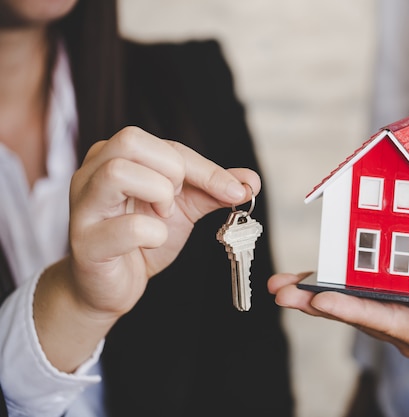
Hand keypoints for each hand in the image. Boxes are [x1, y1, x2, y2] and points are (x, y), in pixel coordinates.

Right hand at [35, 126, 259, 370]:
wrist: (114, 287)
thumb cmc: (142, 239)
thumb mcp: (183, 208)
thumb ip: (213, 191)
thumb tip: (252, 180)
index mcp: (116, 156)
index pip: (165, 146)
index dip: (205, 167)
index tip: (236, 190)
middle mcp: (91, 173)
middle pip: (131, 140)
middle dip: (172, 171)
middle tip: (178, 201)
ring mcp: (83, 206)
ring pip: (118, 172)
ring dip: (158, 194)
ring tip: (164, 217)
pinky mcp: (84, 243)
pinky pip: (126, 226)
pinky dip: (152, 233)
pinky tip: (151, 242)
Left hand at [268, 266, 408, 361]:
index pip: (390, 323)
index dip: (353, 311)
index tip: (319, 300)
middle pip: (361, 318)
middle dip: (318, 305)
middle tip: (281, 293)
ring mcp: (406, 323)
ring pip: (355, 310)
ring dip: (317, 297)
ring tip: (283, 285)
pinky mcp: (401, 308)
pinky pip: (363, 299)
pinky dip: (336, 289)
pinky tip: (310, 280)